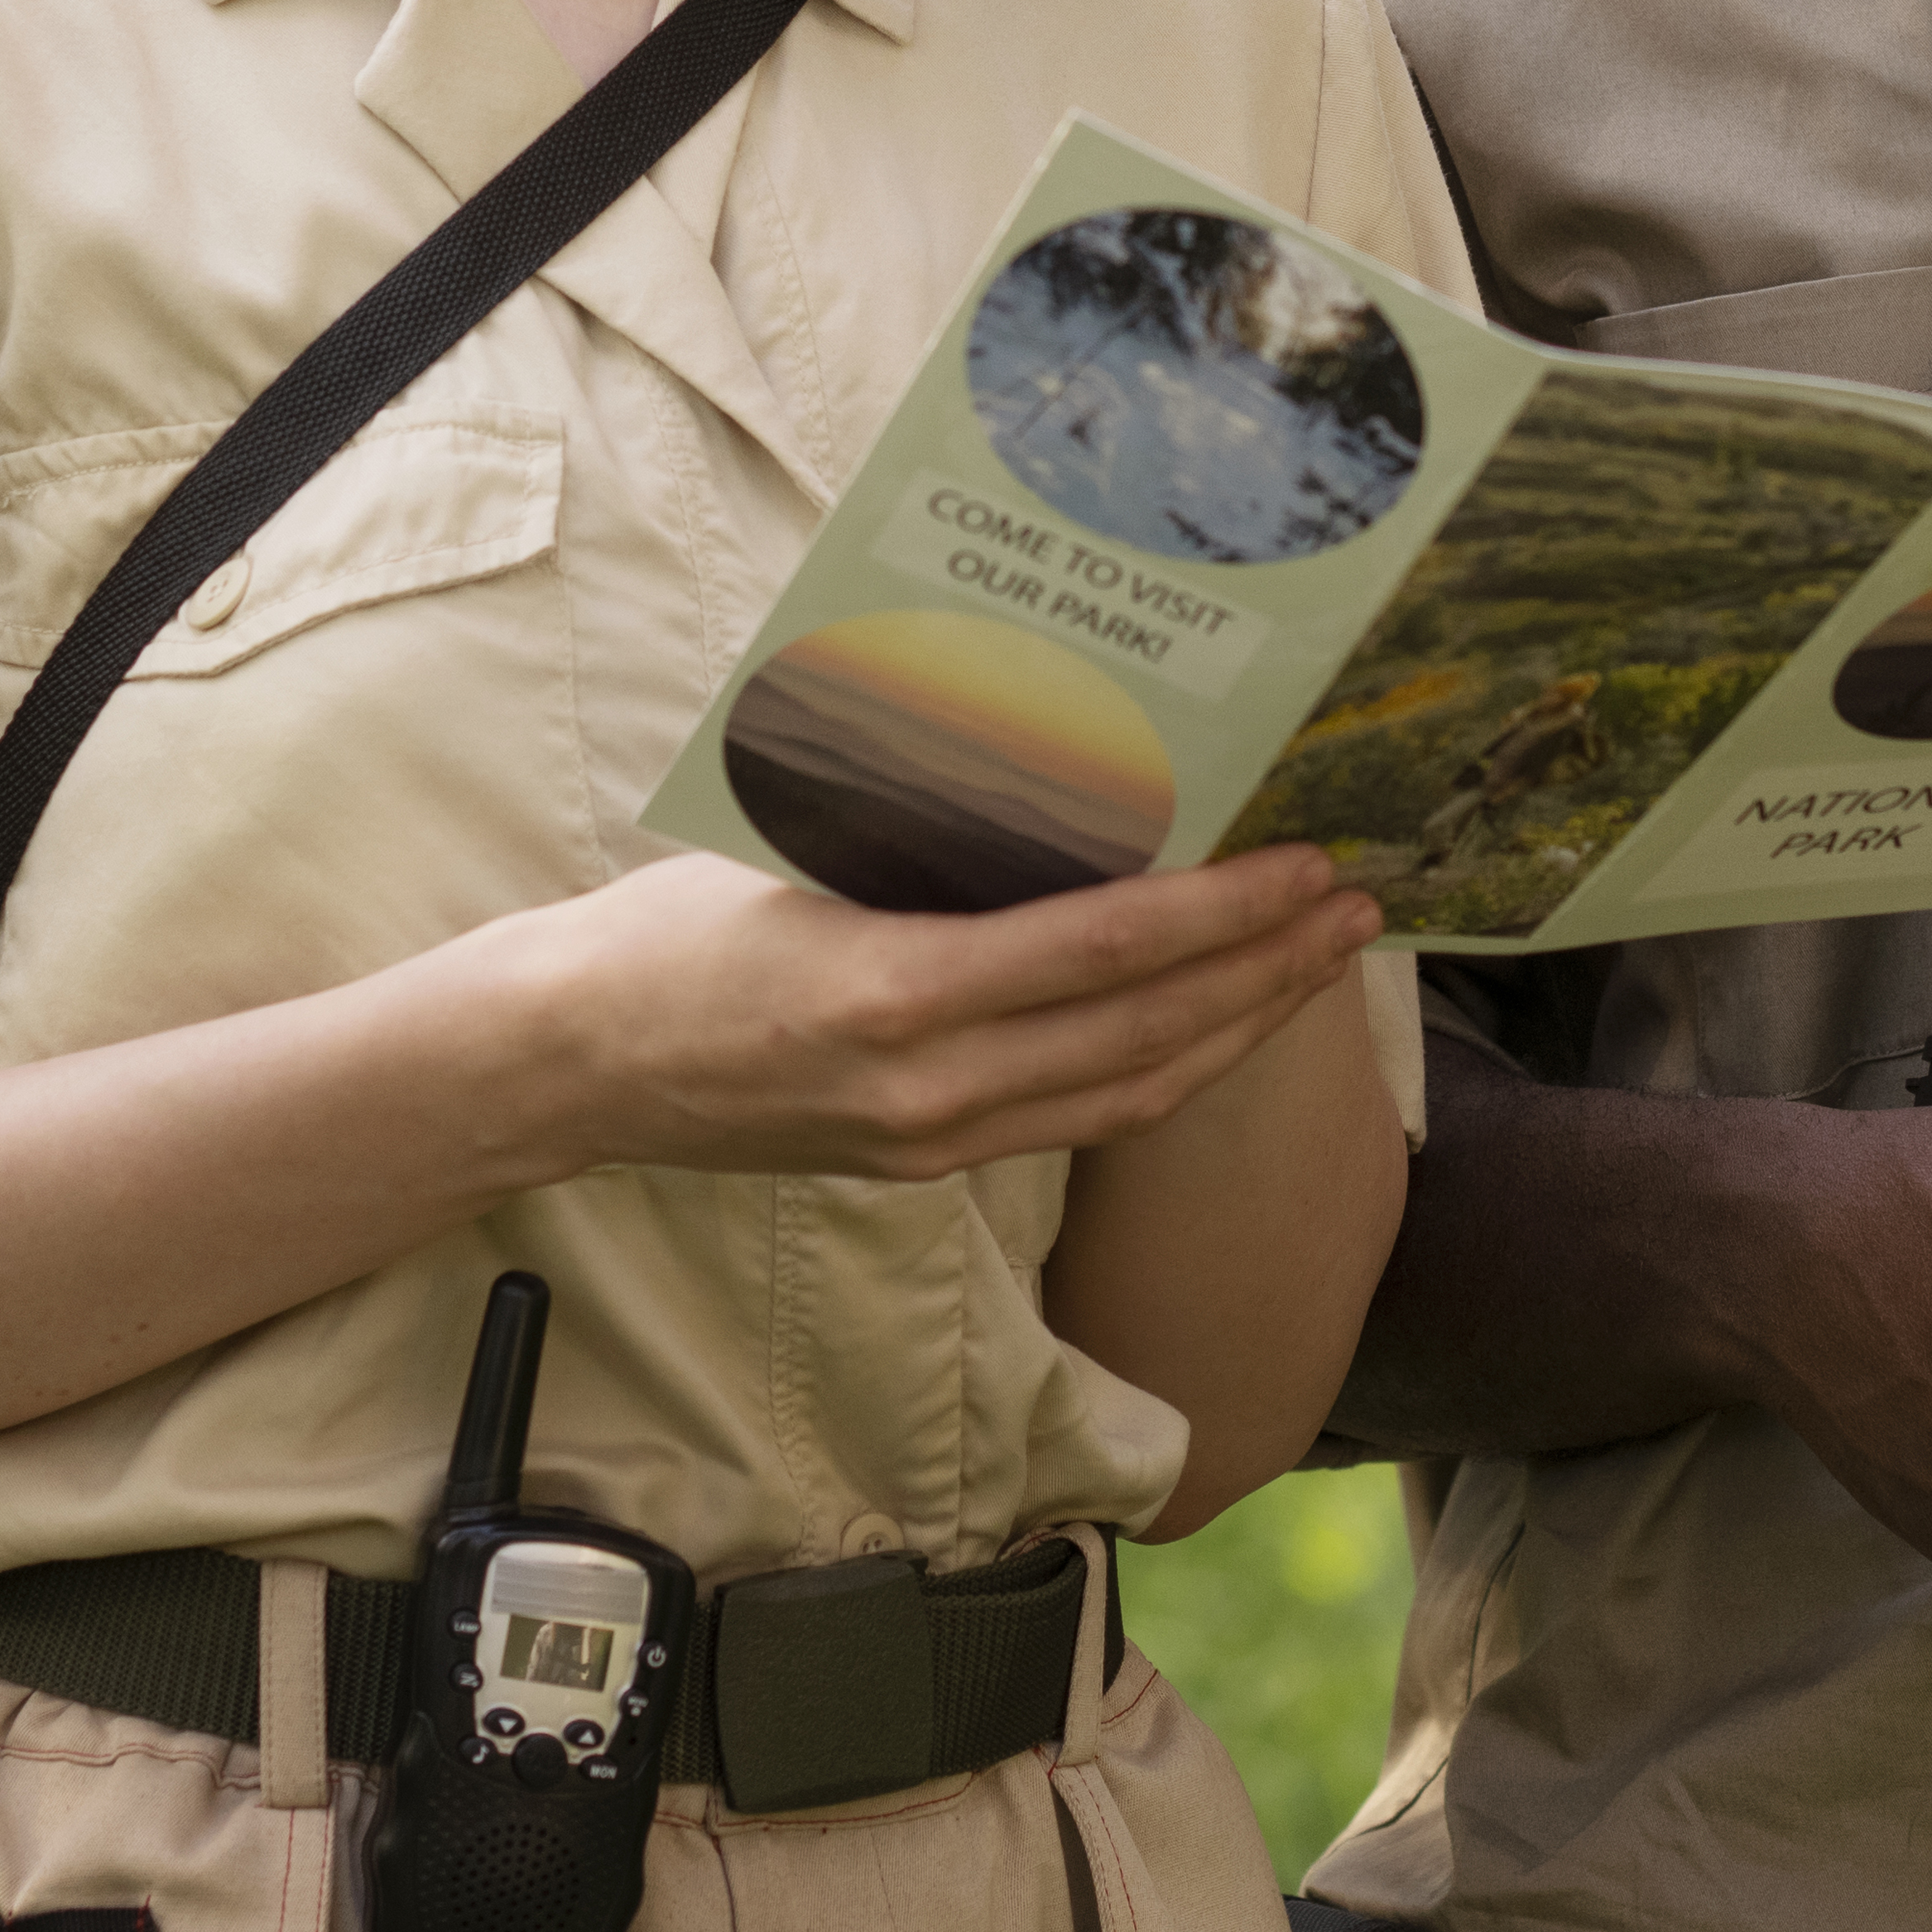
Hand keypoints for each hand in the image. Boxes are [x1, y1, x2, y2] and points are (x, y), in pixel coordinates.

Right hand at [486, 845, 1381, 1186]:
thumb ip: (928, 829)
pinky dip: (1164, 1068)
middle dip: (1269, 972)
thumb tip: (1070, 767)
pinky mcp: (926, 1164)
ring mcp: (932, 1139)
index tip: (1307, 866)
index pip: (1104, 951)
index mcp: (893, 990)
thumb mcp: (798, 848)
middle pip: (1146, 1033)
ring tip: (1318, 964)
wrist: (572, 1061)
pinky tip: (1217, 1022)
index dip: (1222, 912)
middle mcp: (929, 1086)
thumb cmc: (673, 926)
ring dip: (1239, 1027)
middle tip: (1359, 909)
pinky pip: (1078, 1120)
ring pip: (1131, 1092)